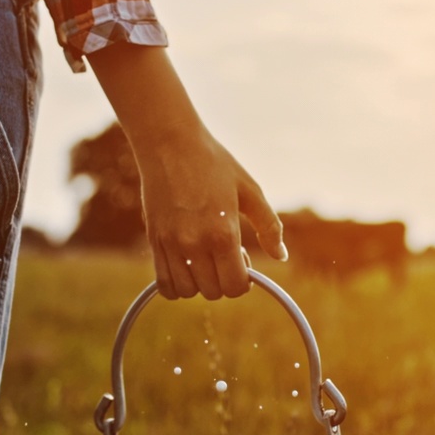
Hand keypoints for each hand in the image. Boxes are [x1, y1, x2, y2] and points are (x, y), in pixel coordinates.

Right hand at [136, 127, 284, 299]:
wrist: (169, 142)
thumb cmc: (213, 162)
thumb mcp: (249, 190)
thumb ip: (269, 226)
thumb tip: (280, 256)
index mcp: (222, 232)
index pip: (236, 285)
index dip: (245, 281)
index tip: (243, 263)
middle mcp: (194, 243)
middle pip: (213, 291)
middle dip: (224, 280)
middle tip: (225, 254)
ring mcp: (170, 244)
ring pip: (187, 291)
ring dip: (201, 282)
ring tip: (204, 257)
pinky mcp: (153, 240)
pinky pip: (163, 283)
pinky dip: (177, 283)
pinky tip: (185, 264)